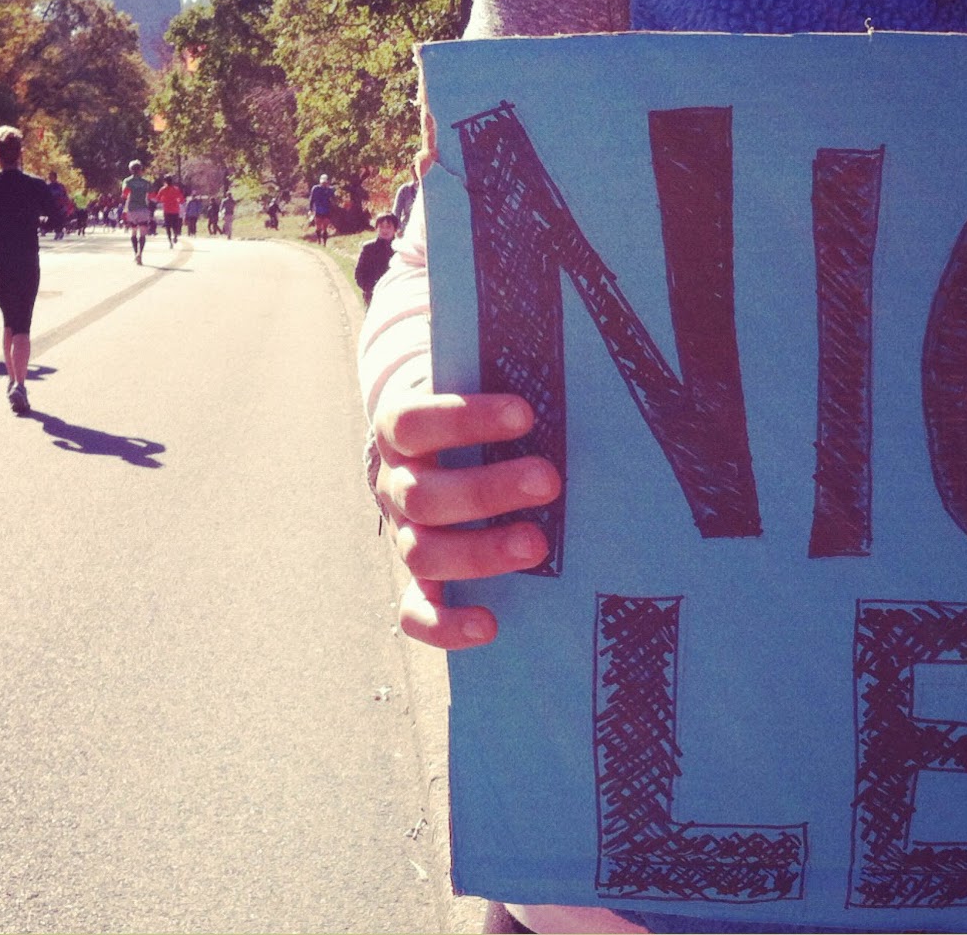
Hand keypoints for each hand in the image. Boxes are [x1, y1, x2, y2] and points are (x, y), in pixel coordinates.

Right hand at [372, 391, 558, 648]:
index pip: (413, 423)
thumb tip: (569, 341)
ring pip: (423, 552)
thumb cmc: (479, 416)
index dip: (464, 419)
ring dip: (481, 551)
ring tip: (538, 544)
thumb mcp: (482, 385)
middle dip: (488, 491)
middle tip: (550, 481)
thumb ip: (510, 368)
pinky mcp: (421, 580)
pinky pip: (416, 612)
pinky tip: (489, 624)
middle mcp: (397, 485)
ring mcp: (406, 535)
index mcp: (400, 432)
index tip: (525, 414)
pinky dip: (445, 625)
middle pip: (423, 496)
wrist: (439, 454)